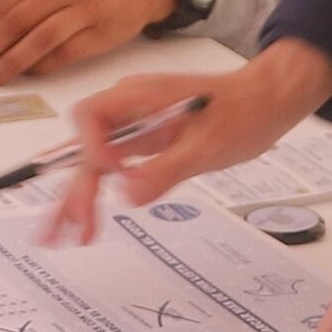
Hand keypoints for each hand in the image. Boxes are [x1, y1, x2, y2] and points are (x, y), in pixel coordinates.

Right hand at [42, 36, 331, 246]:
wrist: (267, 101)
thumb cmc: (244, 111)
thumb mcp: (209, 145)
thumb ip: (166, 169)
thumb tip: (128, 195)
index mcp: (140, 96)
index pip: (92, 117)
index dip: (93, 147)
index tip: (113, 175)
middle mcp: (130, 109)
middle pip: (88, 147)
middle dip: (77, 188)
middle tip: (74, 228)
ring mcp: (136, 126)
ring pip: (96, 162)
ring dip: (79, 197)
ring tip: (64, 236)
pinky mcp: (145, 144)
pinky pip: (115, 169)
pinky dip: (101, 194)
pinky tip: (88, 222)